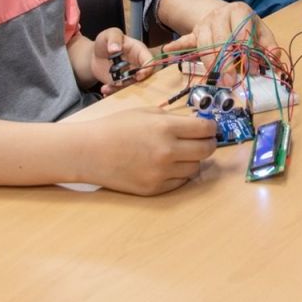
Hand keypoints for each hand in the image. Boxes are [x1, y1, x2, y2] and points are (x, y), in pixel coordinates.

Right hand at [82, 107, 217, 194]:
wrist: (90, 152)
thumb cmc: (116, 127)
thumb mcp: (146, 112)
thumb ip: (173, 118)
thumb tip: (198, 125)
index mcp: (166, 127)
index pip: (205, 129)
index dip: (211, 127)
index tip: (211, 128)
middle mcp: (167, 151)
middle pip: (206, 150)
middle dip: (209, 143)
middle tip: (205, 140)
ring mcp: (161, 172)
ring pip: (195, 168)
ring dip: (193, 159)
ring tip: (182, 152)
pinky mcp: (155, 188)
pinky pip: (180, 181)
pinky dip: (180, 173)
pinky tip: (170, 165)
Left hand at [91, 27, 154, 95]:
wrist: (94, 55)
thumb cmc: (106, 41)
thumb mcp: (110, 34)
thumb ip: (114, 38)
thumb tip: (115, 49)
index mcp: (140, 51)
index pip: (149, 61)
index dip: (147, 69)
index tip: (138, 75)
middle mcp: (138, 65)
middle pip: (144, 77)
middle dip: (134, 84)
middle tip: (121, 85)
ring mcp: (130, 75)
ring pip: (132, 86)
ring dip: (119, 89)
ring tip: (106, 87)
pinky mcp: (122, 83)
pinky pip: (121, 91)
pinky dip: (113, 92)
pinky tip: (105, 90)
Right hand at [163, 1, 278, 70]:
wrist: (223, 12)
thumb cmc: (245, 25)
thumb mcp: (261, 30)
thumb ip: (269, 46)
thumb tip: (276, 62)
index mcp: (239, 10)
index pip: (243, 32)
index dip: (249, 52)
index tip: (254, 70)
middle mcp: (220, 14)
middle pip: (222, 38)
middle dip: (227, 61)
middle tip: (232, 80)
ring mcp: (205, 22)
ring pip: (204, 42)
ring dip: (210, 62)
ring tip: (216, 78)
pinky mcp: (194, 32)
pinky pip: (185, 40)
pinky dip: (178, 46)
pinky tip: (168, 51)